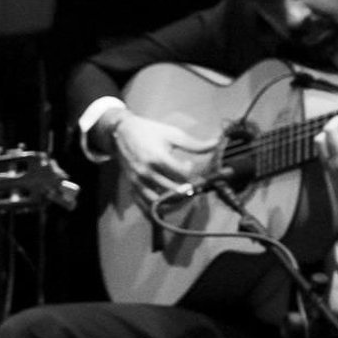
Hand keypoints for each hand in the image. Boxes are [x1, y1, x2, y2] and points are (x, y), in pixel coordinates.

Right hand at [100, 108, 215, 202]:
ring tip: (180, 193)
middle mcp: (147, 172)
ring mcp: (138, 181)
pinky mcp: (132, 185)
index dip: (191, 171)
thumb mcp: (172, 134)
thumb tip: (216, 144)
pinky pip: (145, 203)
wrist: (122, 131)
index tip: (189, 164)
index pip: (182, 174)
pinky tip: (164, 200)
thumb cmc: (149, 131)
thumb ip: (194, 144)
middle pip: (174, 189)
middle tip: (191, 183)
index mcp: (158, 158)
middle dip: (186, 187)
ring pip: (160, 200)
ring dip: (173, 200)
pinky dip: (156, 206)